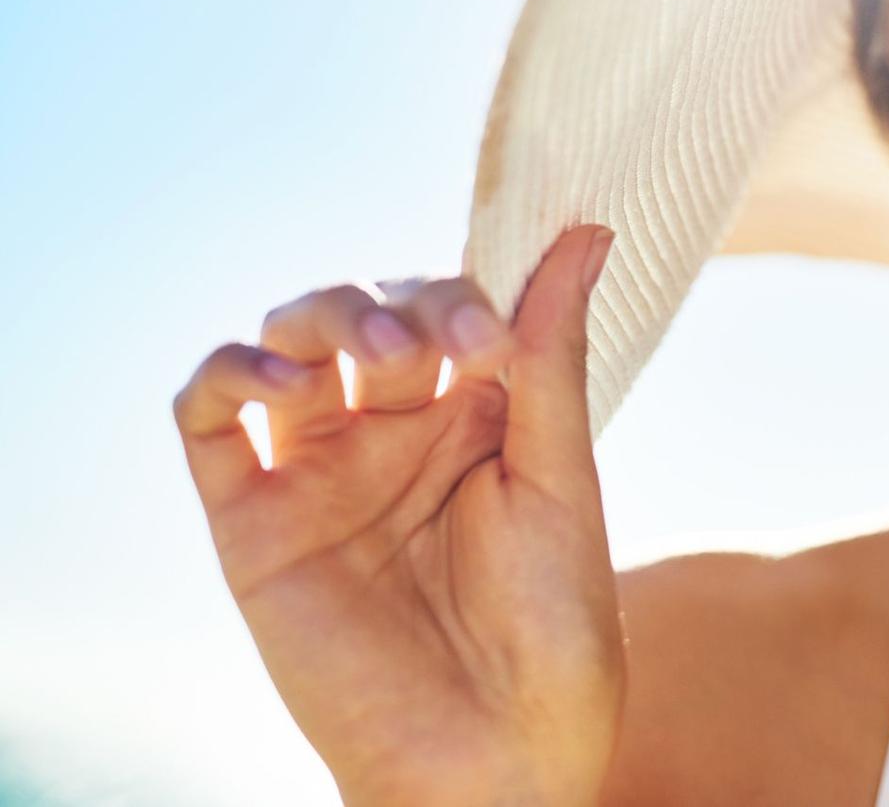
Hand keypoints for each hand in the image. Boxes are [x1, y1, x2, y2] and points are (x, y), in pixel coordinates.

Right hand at [172, 224, 623, 805]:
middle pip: (363, 312)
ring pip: (285, 343)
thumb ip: (549, 353)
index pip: (444, 305)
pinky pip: (207, 422)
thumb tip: (587, 231)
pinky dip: (227, 376)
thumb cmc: (552, 624)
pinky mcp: (254, 522)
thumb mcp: (559, 474)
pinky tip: (279, 384)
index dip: (462, 299)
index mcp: (473, 413)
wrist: (499, 752)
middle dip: (399, 308)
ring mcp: (319, 471)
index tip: (495, 342)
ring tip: (378, 360)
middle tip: (440, 349)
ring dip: (322, 320)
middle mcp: (391, 431)